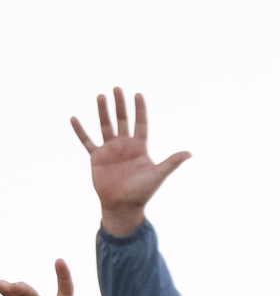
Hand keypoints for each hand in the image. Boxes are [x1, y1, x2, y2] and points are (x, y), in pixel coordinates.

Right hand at [71, 90, 190, 236]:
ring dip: (103, 111)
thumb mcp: (158, 175)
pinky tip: (73, 118)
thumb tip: (190, 153)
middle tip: (117, 88)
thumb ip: (172, 162)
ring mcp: (110, 150)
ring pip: (105, 126)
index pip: (140, 124)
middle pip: (123, 121)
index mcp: (139, 148)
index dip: (140, 110)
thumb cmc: (142, 192)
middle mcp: (124, 146)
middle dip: (120, 105)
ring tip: (101, 96)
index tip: (138, 94)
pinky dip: (80, 131)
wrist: (123, 207)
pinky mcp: (97, 157)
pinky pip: (86, 141)